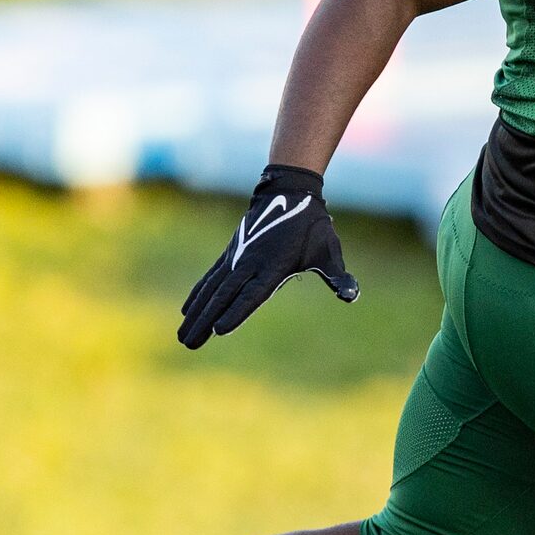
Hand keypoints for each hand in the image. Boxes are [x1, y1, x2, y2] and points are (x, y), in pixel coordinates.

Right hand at [177, 165, 358, 348]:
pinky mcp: (231, 254)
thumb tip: (351, 295)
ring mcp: (237, 258)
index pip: (252, 294)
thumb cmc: (312, 226)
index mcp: (274, 266)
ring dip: (196, 313)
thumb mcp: (329, 251)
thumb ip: (337, 276)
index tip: (218, 330)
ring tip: (183, 336)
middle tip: (188, 343)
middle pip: (224, 296)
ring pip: (212, 289)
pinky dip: (198, 294)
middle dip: (205, 320)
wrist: (289, 191)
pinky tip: (187, 310)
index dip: (236, 312)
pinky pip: (211, 278)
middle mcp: (250, 263)